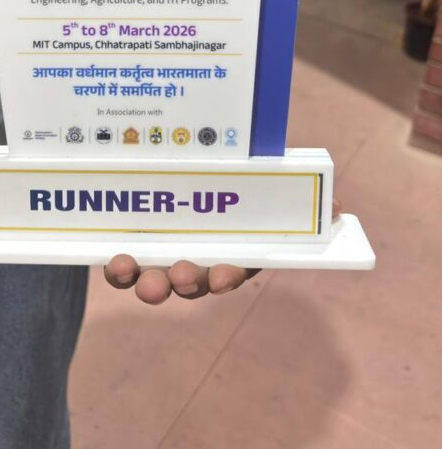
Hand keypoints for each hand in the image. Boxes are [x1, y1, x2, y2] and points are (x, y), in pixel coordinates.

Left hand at [103, 197, 341, 304]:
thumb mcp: (265, 179)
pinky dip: (120, 267)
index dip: (226, 276)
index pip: (234, 268)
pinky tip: (113, 260)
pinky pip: (128, 264)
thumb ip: (293, 191)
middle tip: (174, 276)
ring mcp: (167, 255)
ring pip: (157, 278)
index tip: (218, 278)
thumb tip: (335, 206)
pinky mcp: (137, 246)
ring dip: (145, 282)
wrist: (184, 165)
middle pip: (193, 280)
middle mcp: (201, 258)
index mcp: (233, 247)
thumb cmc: (236, 177)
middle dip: (183, 282)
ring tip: (131, 273)